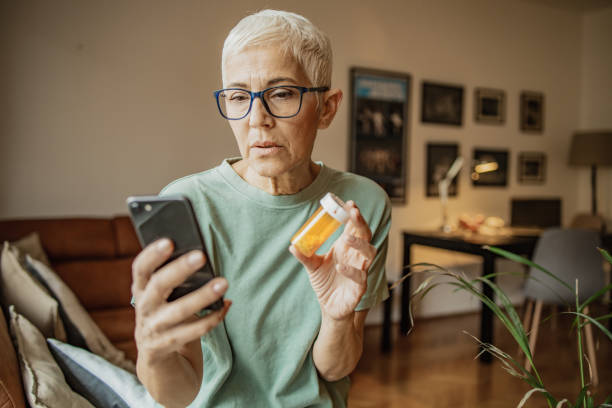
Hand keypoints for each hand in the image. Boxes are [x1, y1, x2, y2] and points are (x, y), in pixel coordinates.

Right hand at [131, 239, 230, 365]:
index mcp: (142, 291)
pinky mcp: (162, 349)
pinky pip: (190, 333)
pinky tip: (224, 307)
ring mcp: (151, 330)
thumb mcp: (166, 301)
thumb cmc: (169, 322)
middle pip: (159, 285)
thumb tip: (203, 261)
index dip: (152, 254)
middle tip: (201, 255)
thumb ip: (177, 283)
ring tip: (223, 283)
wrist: (160, 368)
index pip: (141, 268)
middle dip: (180, 269)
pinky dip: (210, 320)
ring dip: (202, 296)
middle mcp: (143, 309)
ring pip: (178, 311)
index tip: (170, 241)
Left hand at [290, 201, 375, 320]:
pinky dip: (351, 271)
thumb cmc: (325, 283)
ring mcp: (361, 270)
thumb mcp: (312, 266)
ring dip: (360, 244)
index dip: (355, 215)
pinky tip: (339, 267)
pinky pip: (360, 277)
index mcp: (347, 248)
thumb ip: (305, 255)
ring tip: (346, 238)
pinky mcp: (360, 287)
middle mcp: (357, 256)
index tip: (349, 203)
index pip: (355, 227)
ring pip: (370, 253)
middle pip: (366, 235)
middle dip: (361, 222)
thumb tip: (292, 245)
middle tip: (353, 213)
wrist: (329, 307)